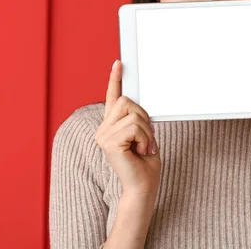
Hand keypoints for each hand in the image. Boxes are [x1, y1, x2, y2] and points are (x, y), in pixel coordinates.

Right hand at [95, 60, 160, 200]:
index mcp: (112, 126)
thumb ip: (138, 119)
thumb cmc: (145, 165)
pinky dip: (145, 138)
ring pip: (133, 113)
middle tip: (146, 138)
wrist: (143, 188)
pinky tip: (140, 151)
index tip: (119, 63)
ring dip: (146, 131)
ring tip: (143, 147)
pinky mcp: (109, 142)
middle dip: (143, 117)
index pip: (112, 97)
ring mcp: (103, 135)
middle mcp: (103, 129)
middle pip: (126, 101)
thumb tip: (139, 105)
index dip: (115, 79)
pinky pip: (134, 126)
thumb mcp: (143, 136)